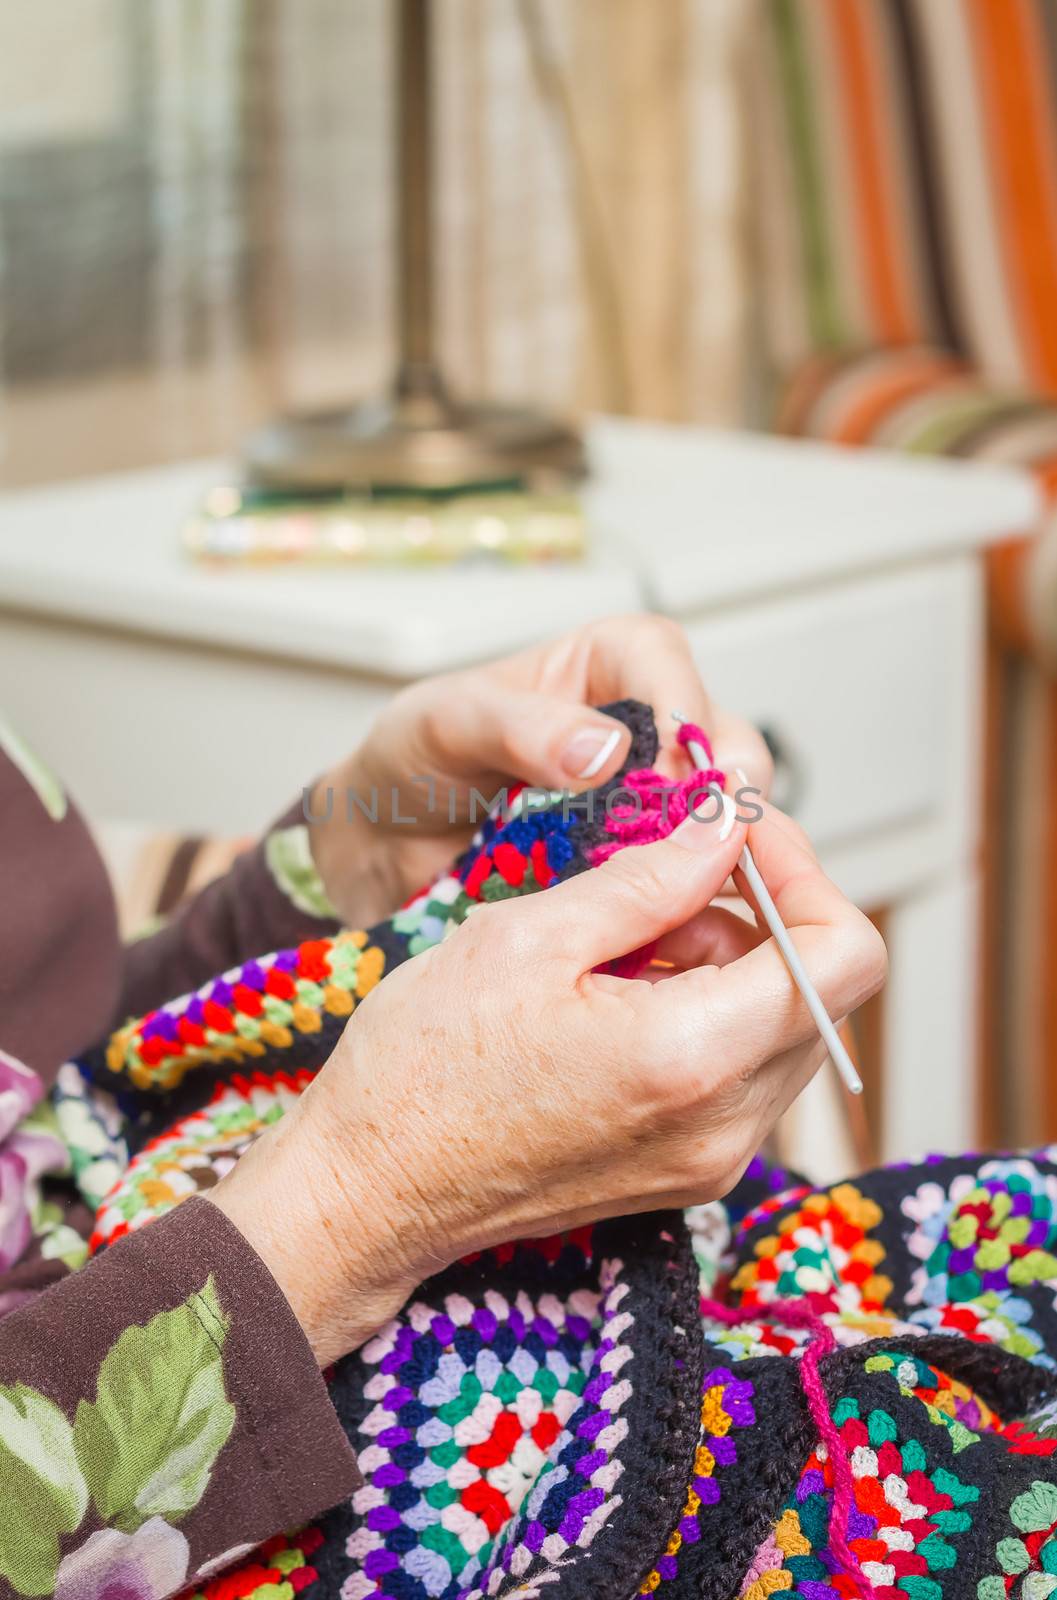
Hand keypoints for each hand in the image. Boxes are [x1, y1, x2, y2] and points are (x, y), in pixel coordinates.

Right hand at [210, 801, 885, 1366]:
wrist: (369, 1190)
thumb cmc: (424, 1068)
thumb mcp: (530, 936)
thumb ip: (653, 875)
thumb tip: (730, 822)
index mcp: (695, 1058)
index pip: (849, 955)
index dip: (805, 874)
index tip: (738, 836)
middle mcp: (726, 1125)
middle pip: (822, 991)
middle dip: (761, 915)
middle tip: (666, 876)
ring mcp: (711, 1160)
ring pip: (783, 1029)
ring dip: (729, 965)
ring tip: (623, 941)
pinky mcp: (687, 1173)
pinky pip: (741, 1075)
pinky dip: (705, 1016)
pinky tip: (620, 994)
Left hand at [308, 614, 771, 925]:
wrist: (387, 841)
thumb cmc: (416, 759)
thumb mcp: (448, 724)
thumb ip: (520, 726)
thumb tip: (604, 749)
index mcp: (611, 663)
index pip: (671, 671)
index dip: (680, 726)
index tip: (668, 783)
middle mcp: (650, 727)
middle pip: (728, 752)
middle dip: (715, 804)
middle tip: (680, 851)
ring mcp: (655, 803)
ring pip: (725, 826)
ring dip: (708, 863)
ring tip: (665, 899)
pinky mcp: (647, 867)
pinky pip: (694, 884)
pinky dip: (683, 906)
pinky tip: (655, 927)